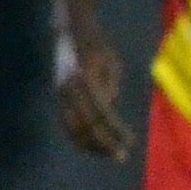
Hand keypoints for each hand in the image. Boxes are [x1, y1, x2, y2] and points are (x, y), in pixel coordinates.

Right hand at [52, 33, 131, 160]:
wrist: (72, 33)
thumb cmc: (98, 45)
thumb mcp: (111, 62)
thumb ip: (109, 86)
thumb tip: (108, 107)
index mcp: (85, 81)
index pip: (102, 114)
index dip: (116, 131)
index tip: (130, 142)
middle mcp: (70, 90)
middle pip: (86, 125)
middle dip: (104, 143)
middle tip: (122, 157)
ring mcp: (62, 94)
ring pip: (73, 127)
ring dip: (91, 144)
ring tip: (109, 154)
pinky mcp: (60, 97)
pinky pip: (67, 122)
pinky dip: (79, 137)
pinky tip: (92, 146)